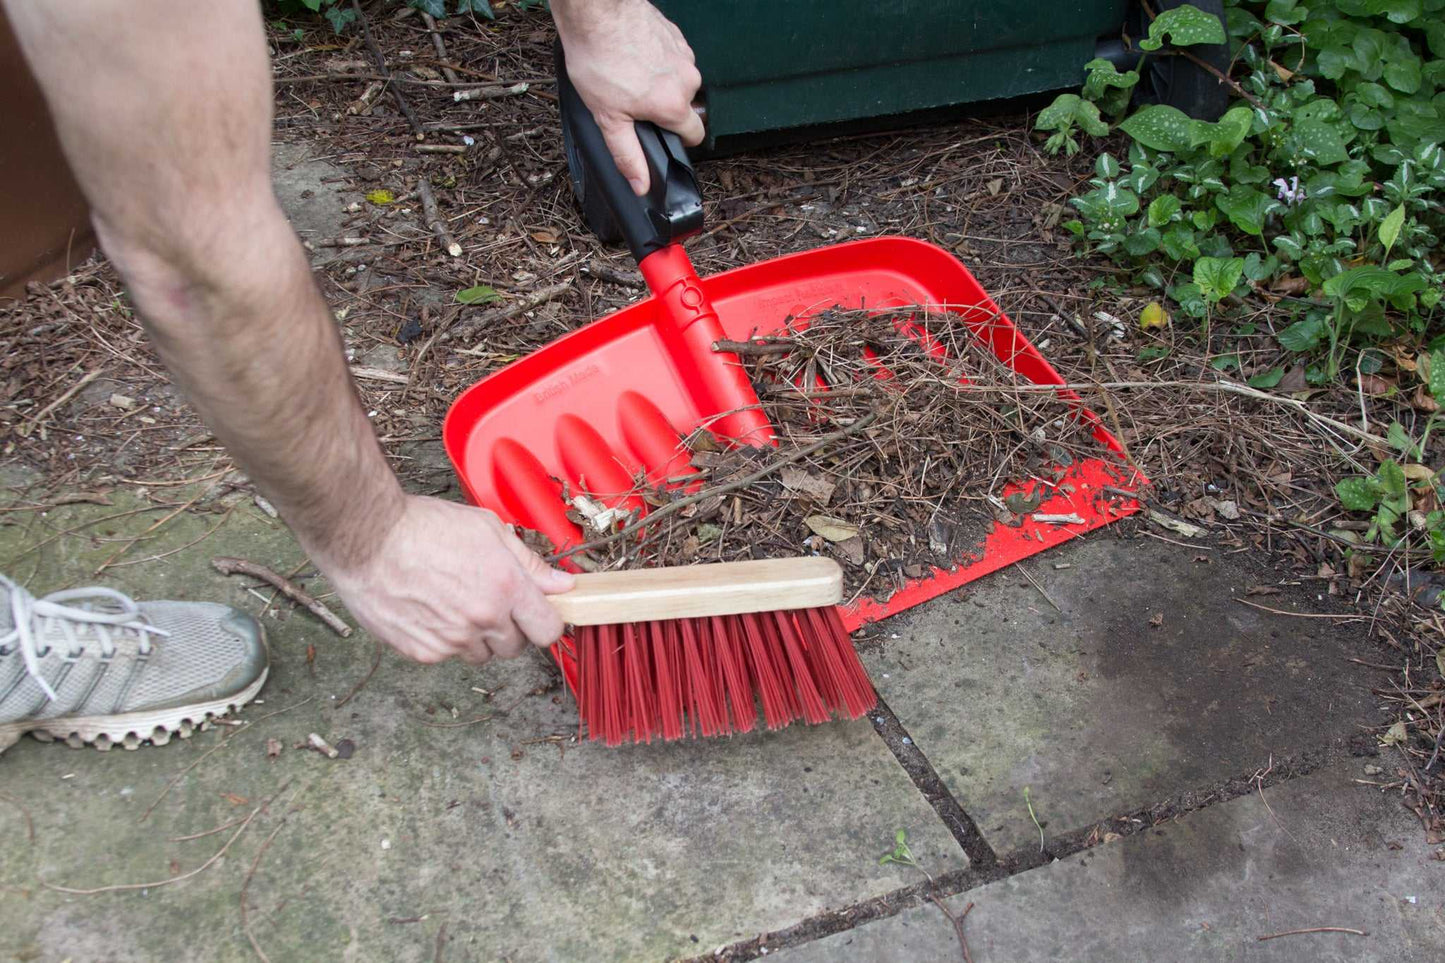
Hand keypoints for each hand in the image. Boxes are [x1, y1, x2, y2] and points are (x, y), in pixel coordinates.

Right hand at [323, 495, 574, 663]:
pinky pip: (448, 656)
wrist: (367, 538)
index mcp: (506, 587)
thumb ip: (529, 563)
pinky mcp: (424, 652)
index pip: (548, 630)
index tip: (537, 614)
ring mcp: (453, 639)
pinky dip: (444, 640)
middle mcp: (483, 618)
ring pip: (482, 655)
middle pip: (516, 647)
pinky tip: (429, 610)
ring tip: (453, 602)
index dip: (545, 622)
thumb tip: (561, 584)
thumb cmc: (423, 526)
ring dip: (476, 637)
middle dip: (508, 628)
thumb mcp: (487, 529)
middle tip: (487, 601)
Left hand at [551, 0, 703, 194]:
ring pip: (678, 79)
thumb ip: (627, 155)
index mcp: (674, 105)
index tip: (660, 134)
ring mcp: (684, 54)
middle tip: (633, 100)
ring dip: (660, 82)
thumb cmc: (599, 59)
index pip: (695, 135)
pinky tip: (634, 55)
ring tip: (630, 74)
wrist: (596, 12)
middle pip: (685, 105)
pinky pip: (673, 57)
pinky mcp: (676, 35)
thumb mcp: (607, 118)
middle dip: (663, 108)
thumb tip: (641, 185)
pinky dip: (657, 60)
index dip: (678, 139)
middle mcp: (687, 79)